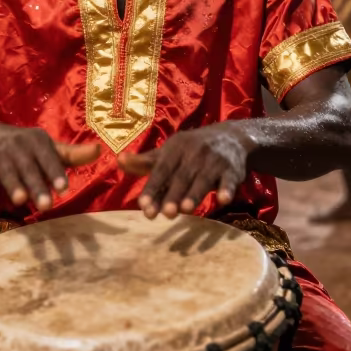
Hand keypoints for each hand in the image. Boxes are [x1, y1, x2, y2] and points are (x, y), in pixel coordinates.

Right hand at [0, 123, 99, 211]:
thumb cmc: (26, 147)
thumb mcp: (48, 148)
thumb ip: (72, 154)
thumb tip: (99, 150)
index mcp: (38, 142)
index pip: (49, 158)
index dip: (56, 173)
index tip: (63, 188)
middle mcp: (19, 146)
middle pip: (29, 169)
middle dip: (37, 187)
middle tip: (46, 206)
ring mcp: (0, 155)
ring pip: (8, 172)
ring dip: (13, 185)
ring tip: (20, 200)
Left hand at [118, 126, 250, 219]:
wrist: (231, 137)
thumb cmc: (192, 149)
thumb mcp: (169, 152)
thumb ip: (145, 162)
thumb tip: (118, 161)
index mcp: (175, 148)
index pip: (161, 170)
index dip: (152, 187)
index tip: (142, 206)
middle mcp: (194, 152)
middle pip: (181, 177)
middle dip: (172, 195)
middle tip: (164, 214)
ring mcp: (214, 160)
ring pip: (203, 179)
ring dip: (195, 194)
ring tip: (186, 210)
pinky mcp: (232, 169)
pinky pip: (229, 180)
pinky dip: (226, 189)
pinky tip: (222, 199)